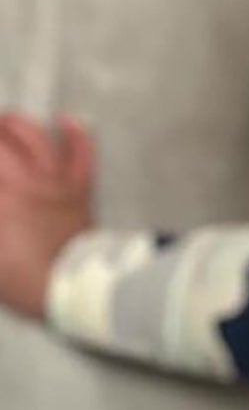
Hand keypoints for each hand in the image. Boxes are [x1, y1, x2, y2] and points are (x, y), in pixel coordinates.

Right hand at [0, 110, 95, 318]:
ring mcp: (54, 182)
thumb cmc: (24, 279)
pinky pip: (80, 154)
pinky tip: (65, 120)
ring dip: (15, 125)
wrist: (72, 289)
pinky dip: (75, 134)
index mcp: (0, 198)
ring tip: (4, 120)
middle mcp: (23, 181)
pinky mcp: (78, 189)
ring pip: (34, 138)